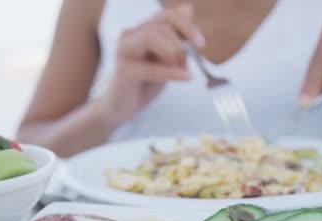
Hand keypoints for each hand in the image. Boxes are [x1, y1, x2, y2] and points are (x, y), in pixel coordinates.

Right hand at [97, 3, 205, 125]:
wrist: (121, 109)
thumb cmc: (143, 84)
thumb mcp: (166, 59)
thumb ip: (175, 37)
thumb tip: (188, 9)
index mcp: (141, 31)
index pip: (167, 16)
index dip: (187, 27)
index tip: (200, 44)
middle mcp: (130, 36)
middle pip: (162, 25)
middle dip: (181, 44)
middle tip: (186, 65)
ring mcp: (124, 52)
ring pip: (152, 37)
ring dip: (174, 53)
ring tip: (182, 70)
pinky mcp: (123, 71)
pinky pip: (151, 68)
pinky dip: (171, 72)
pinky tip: (186, 77)